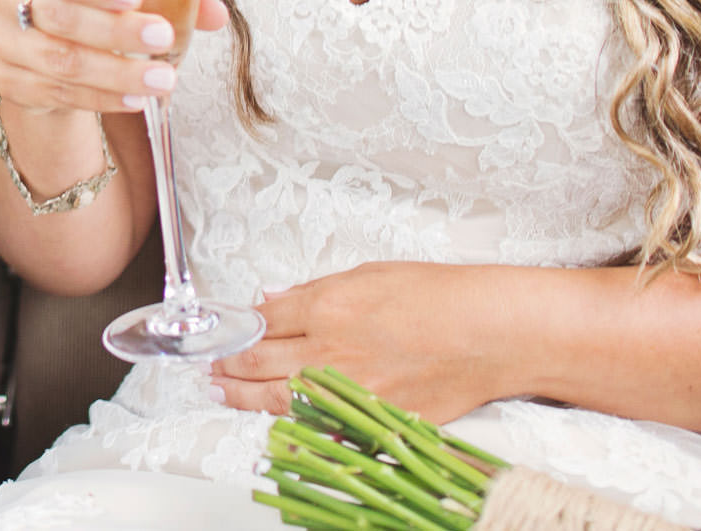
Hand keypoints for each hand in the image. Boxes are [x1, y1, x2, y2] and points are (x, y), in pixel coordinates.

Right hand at [0, 0, 227, 117]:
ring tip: (160, 80)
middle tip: (162, 39)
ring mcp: (2, 42)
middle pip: (60, 16)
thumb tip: (216, 13)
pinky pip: (57, 92)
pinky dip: (100, 98)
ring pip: (60, 61)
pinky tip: (133, 100)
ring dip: (116, 73)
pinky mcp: (7, 81)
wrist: (44, 48)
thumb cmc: (88, 4)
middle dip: (116, 31)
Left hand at [209, 262, 509, 424]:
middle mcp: (330, 353)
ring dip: (242, 394)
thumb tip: (273, 299)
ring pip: (278, 399)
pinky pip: (319, 425)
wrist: (490, 334)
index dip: (235, 326)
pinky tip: (274, 417)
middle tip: (210, 363)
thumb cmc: (439, 296)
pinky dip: (291, 421)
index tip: (222, 329)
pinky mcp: (371, 421)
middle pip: (258, 361)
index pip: (261, 321)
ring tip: (221, 389)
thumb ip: (313, 292)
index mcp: (326, 308)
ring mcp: (348, 391)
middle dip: (227, 362)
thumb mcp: (369, 274)